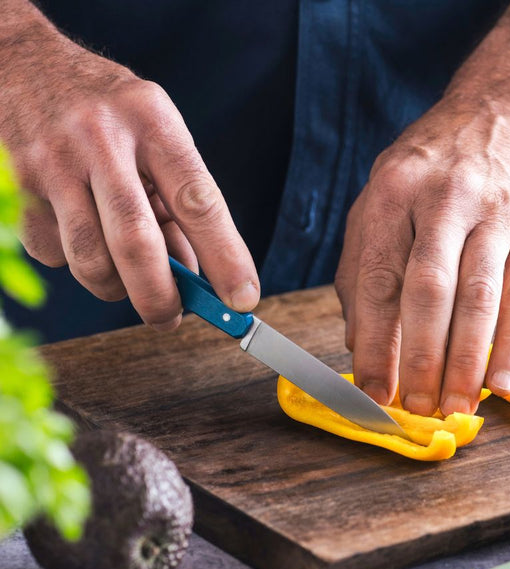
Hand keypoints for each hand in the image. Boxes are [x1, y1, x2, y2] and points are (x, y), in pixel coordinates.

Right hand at [0, 17, 258, 329]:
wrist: (20, 65)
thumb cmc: (109, 113)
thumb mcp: (157, 137)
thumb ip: (180, 204)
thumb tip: (197, 278)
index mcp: (153, 123)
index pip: (198, 202)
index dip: (225, 258)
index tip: (242, 299)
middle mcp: (101, 139)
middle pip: (136, 244)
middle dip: (161, 297)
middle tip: (172, 317)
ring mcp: (54, 163)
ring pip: (91, 261)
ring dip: (117, 288)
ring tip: (128, 276)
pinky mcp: (19, 187)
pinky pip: (54, 255)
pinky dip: (76, 264)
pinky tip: (83, 233)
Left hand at [335, 96, 509, 416]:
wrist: (503, 113)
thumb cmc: (431, 171)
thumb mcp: (381, 200)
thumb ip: (363, 269)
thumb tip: (359, 345)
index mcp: (392, 195)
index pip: (379, 281)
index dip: (375, 344)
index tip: (372, 392)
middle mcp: (444, 199)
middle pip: (429, 292)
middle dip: (421, 359)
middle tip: (417, 407)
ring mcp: (496, 211)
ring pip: (479, 298)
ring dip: (466, 361)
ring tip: (456, 407)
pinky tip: (503, 382)